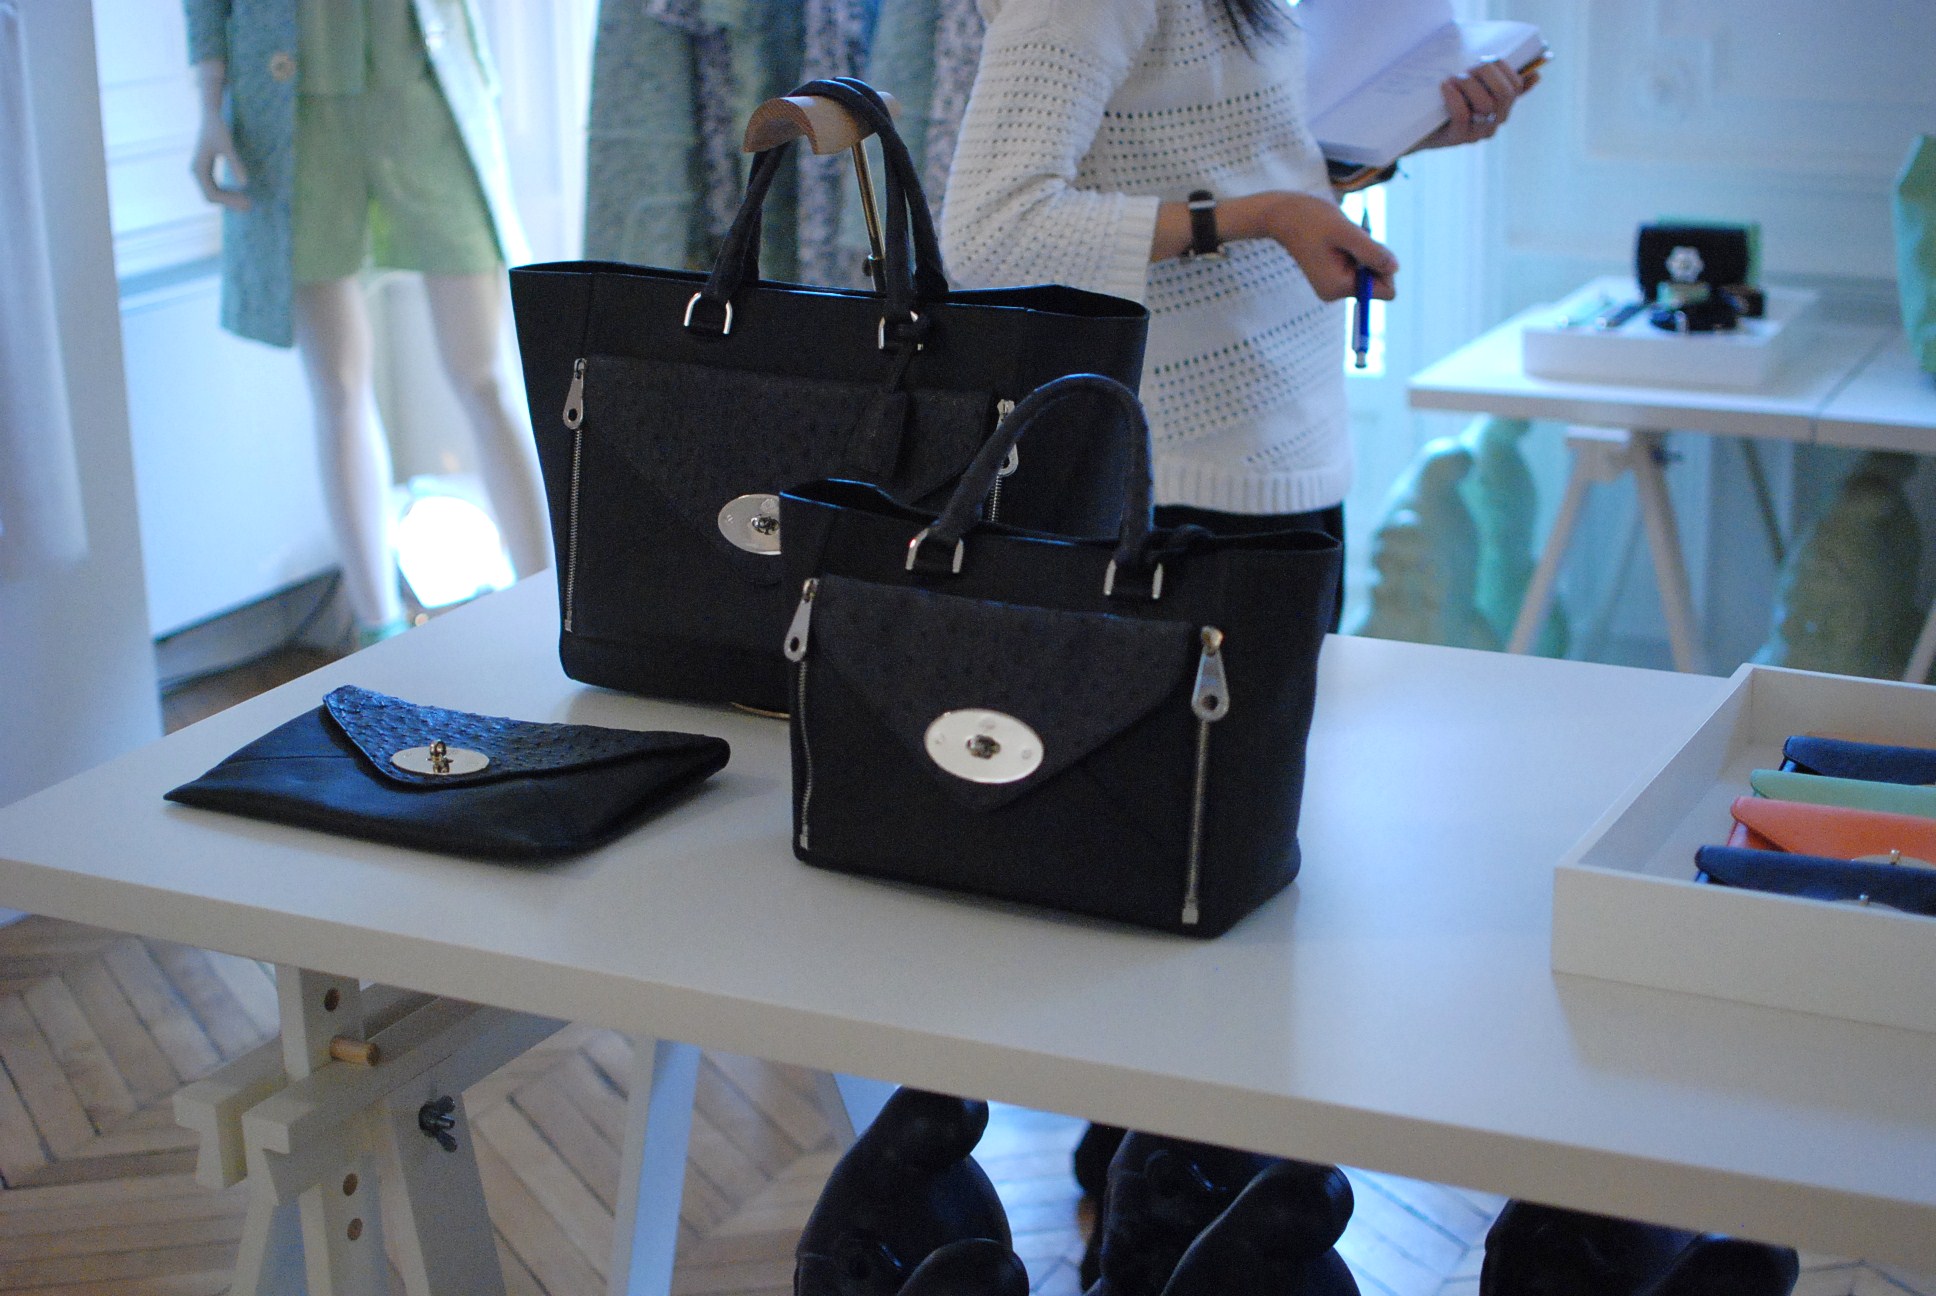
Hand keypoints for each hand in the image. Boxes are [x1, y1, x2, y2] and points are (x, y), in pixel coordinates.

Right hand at [189, 61, 250, 210]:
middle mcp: (196, 172)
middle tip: (250, 205)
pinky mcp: (205, 169)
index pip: (212, 194)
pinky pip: (214, 187)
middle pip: (211, 197)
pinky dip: (226, 193)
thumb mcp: (228, 146)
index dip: (229, 201)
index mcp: (199, 169)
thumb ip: (235, 164)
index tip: (247, 202)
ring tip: (247, 202)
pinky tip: (239, 192)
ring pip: (212, 193)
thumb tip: (245, 184)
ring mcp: (200, 171)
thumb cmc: (218, 129)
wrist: (210, 116)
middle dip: (230, 203)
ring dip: (229, 199)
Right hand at [1233, 191, 1397, 301]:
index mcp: (1339, 288)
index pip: (1385, 291)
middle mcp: (1336, 292)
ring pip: (1368, 270)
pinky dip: (1355, 248)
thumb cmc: (1311, 219)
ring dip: (1362, 249)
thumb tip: (1395, 268)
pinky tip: (1339, 237)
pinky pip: (1359, 264)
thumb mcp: (1345, 232)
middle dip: (1371, 255)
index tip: (1368, 247)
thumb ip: (1371, 252)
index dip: (1385, 267)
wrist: (1283, 215)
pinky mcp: (1333, 274)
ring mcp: (1334, 284)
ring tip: (1341, 235)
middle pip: (1377, 280)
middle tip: (1351, 238)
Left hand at [1414, 57, 1537, 150]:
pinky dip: (1454, 97)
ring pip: (1486, 104)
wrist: (1414, 126)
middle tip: (1468, 67)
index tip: (1487, 59)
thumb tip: (1535, 75)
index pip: (1515, 86)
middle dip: (1486, 72)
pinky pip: (1463, 115)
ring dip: (1468, 84)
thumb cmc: (1444, 101)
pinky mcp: (1457, 138)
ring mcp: (1477, 133)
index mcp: (1502, 107)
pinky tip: (1446, 86)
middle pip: (1504, 93)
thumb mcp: (1471, 87)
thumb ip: (1495, 80)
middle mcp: (1493, 122)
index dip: (1504, 68)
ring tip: (1452, 79)